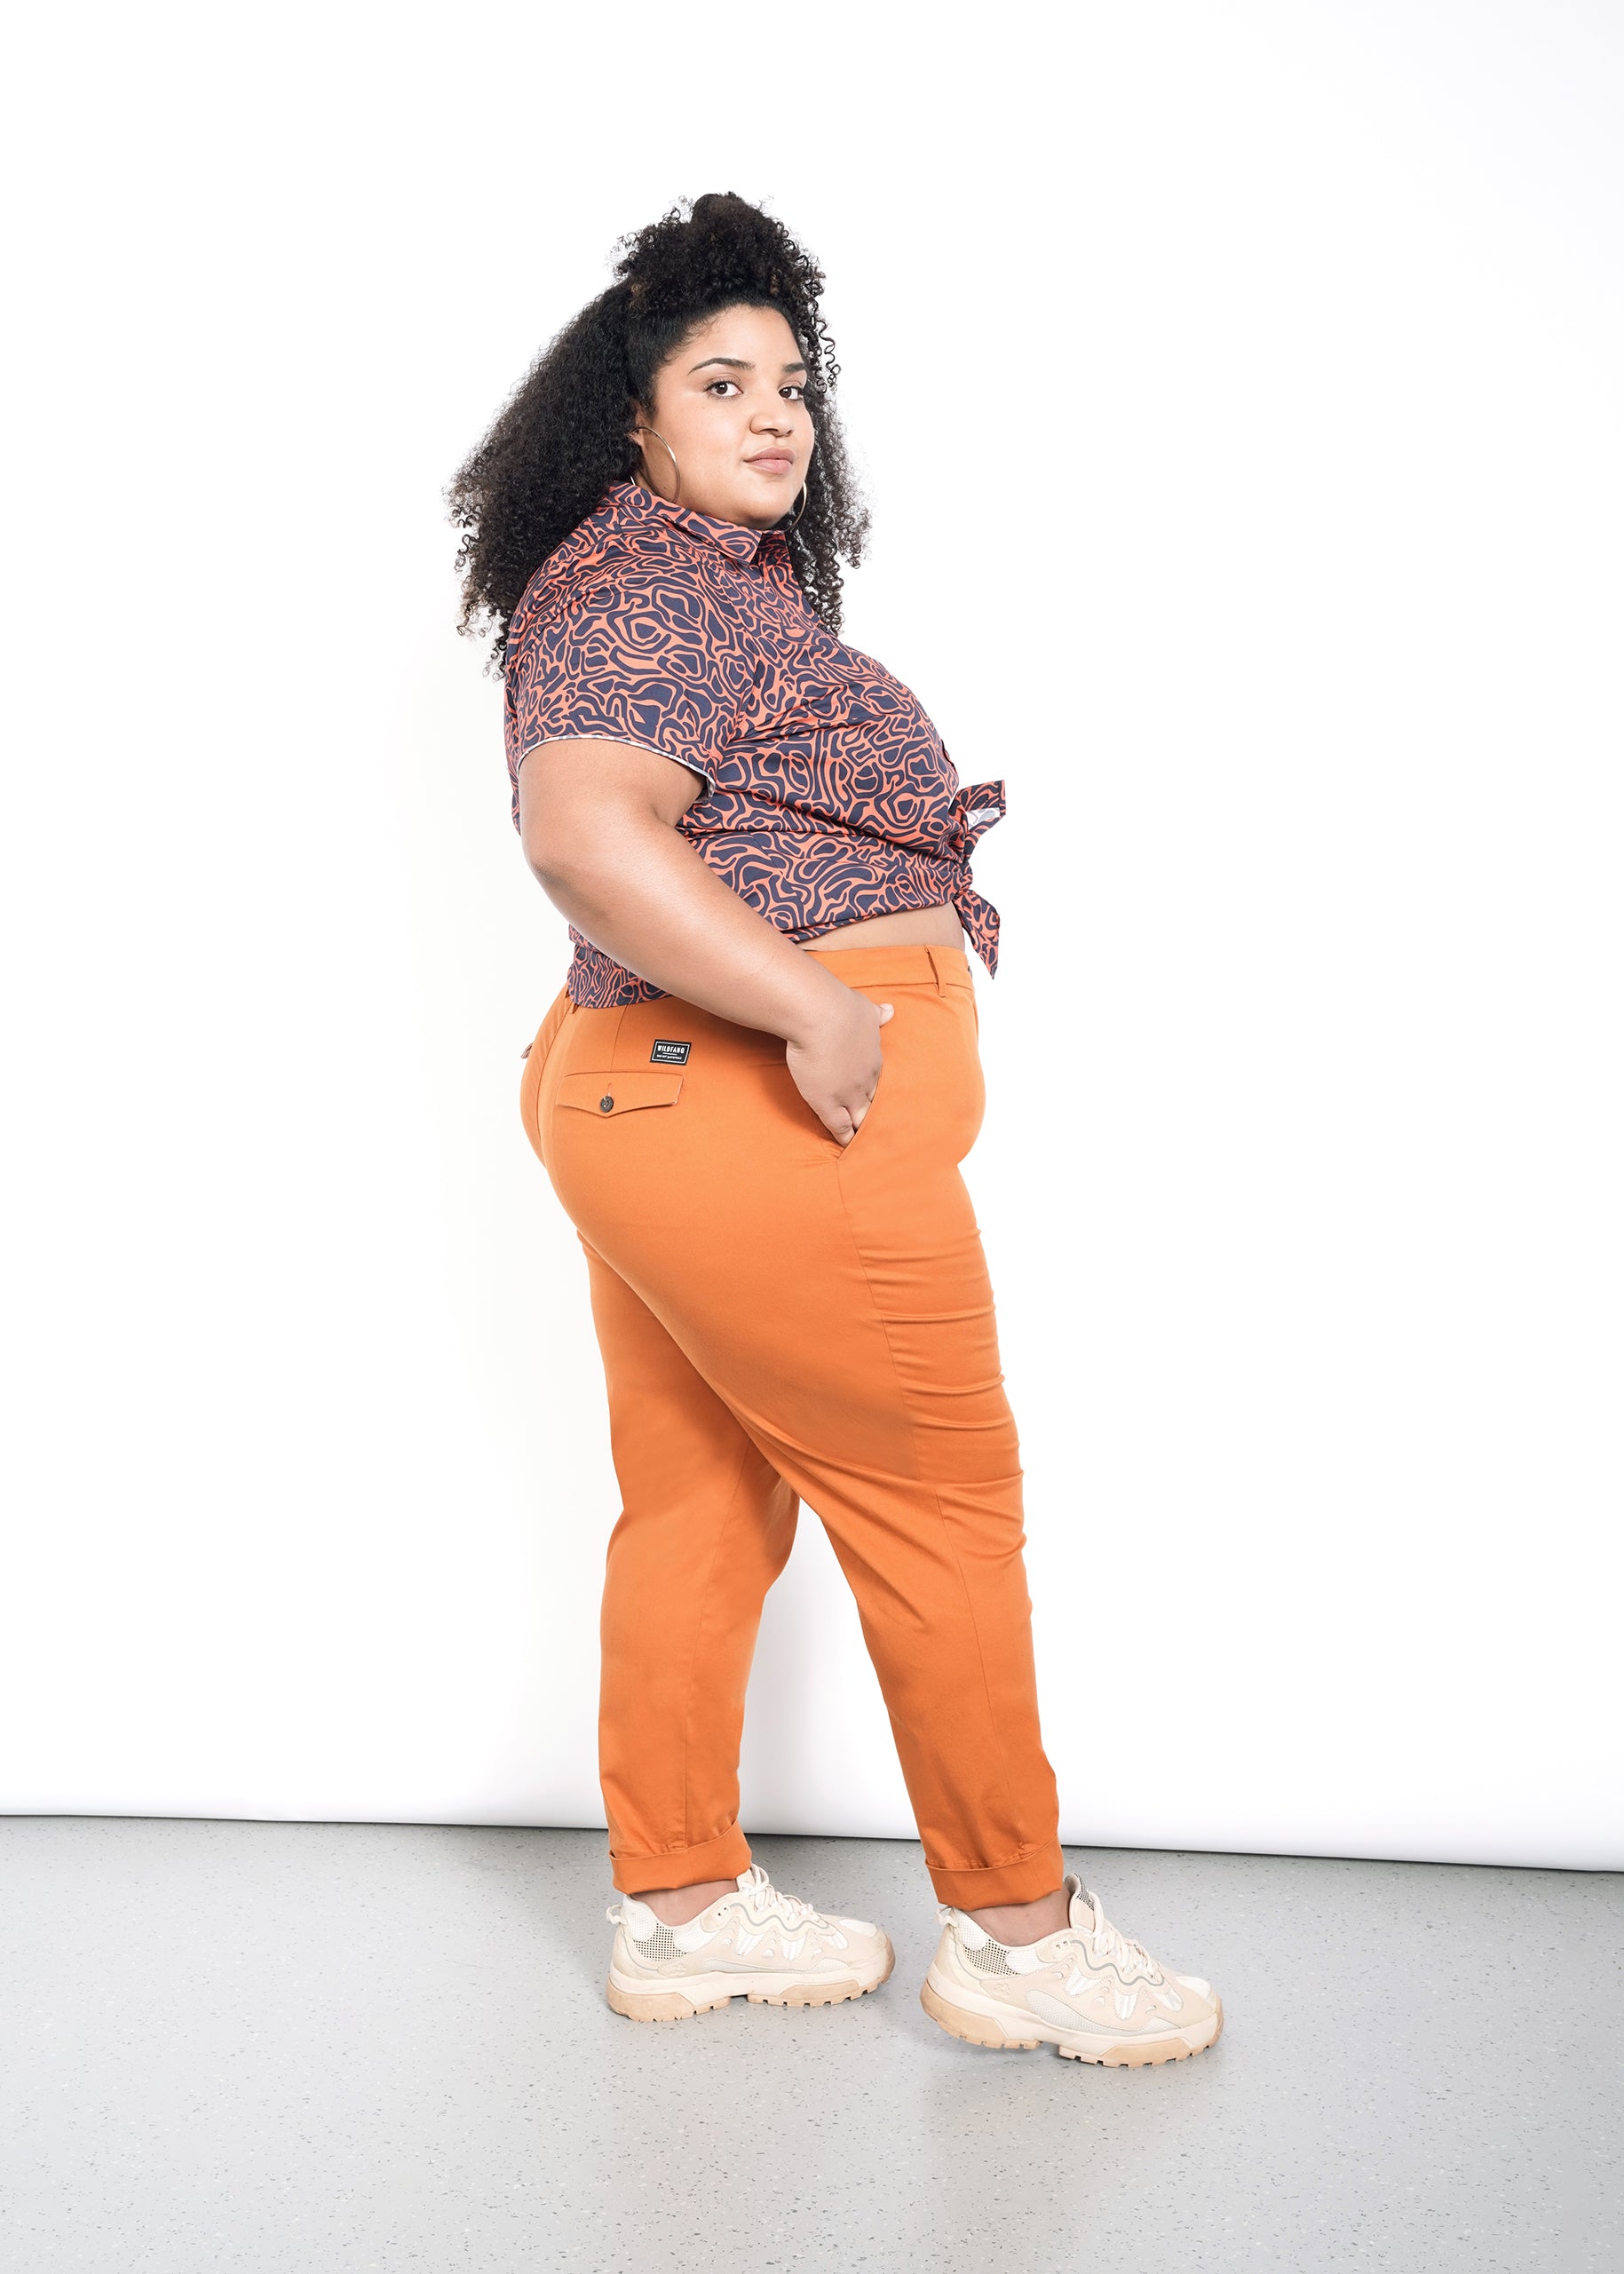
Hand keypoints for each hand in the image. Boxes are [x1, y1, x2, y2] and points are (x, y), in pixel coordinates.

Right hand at [784, 992, 893, 1144]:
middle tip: (879, 1128)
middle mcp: (865, 1079)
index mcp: (873, 1058)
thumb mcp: (865, 1008)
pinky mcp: (827, 1103)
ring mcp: (848, 1093)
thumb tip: (890, 1011)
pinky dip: (844, 1137)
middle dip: (876, 1115)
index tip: (876, 1099)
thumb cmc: (839, 1006)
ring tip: (864, 1142)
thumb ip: (876, 1014)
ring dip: (862, 1129)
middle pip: (874, 1104)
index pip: (878, 1082)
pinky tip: (846, 1147)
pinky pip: (840, 1127)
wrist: (819, 1014)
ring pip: (860, 1118)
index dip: (875, 1092)